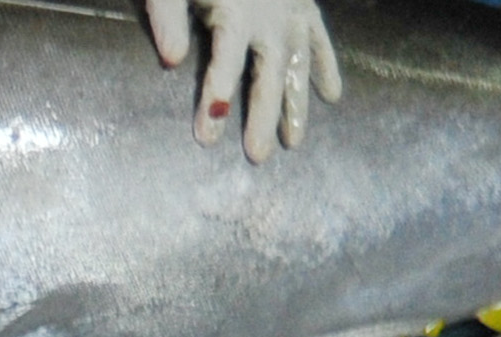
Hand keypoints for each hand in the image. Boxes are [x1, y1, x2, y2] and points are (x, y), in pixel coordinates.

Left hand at [143, 0, 343, 160]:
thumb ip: (168, 17)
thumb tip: (172, 61)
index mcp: (236, 11)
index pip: (225, 63)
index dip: (216, 97)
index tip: (207, 135)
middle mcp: (270, 17)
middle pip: (267, 74)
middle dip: (262, 116)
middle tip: (256, 157)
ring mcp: (292, 12)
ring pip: (297, 64)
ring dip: (296, 104)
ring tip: (293, 142)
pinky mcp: (304, 6)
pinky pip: (319, 39)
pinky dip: (326, 66)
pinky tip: (332, 96)